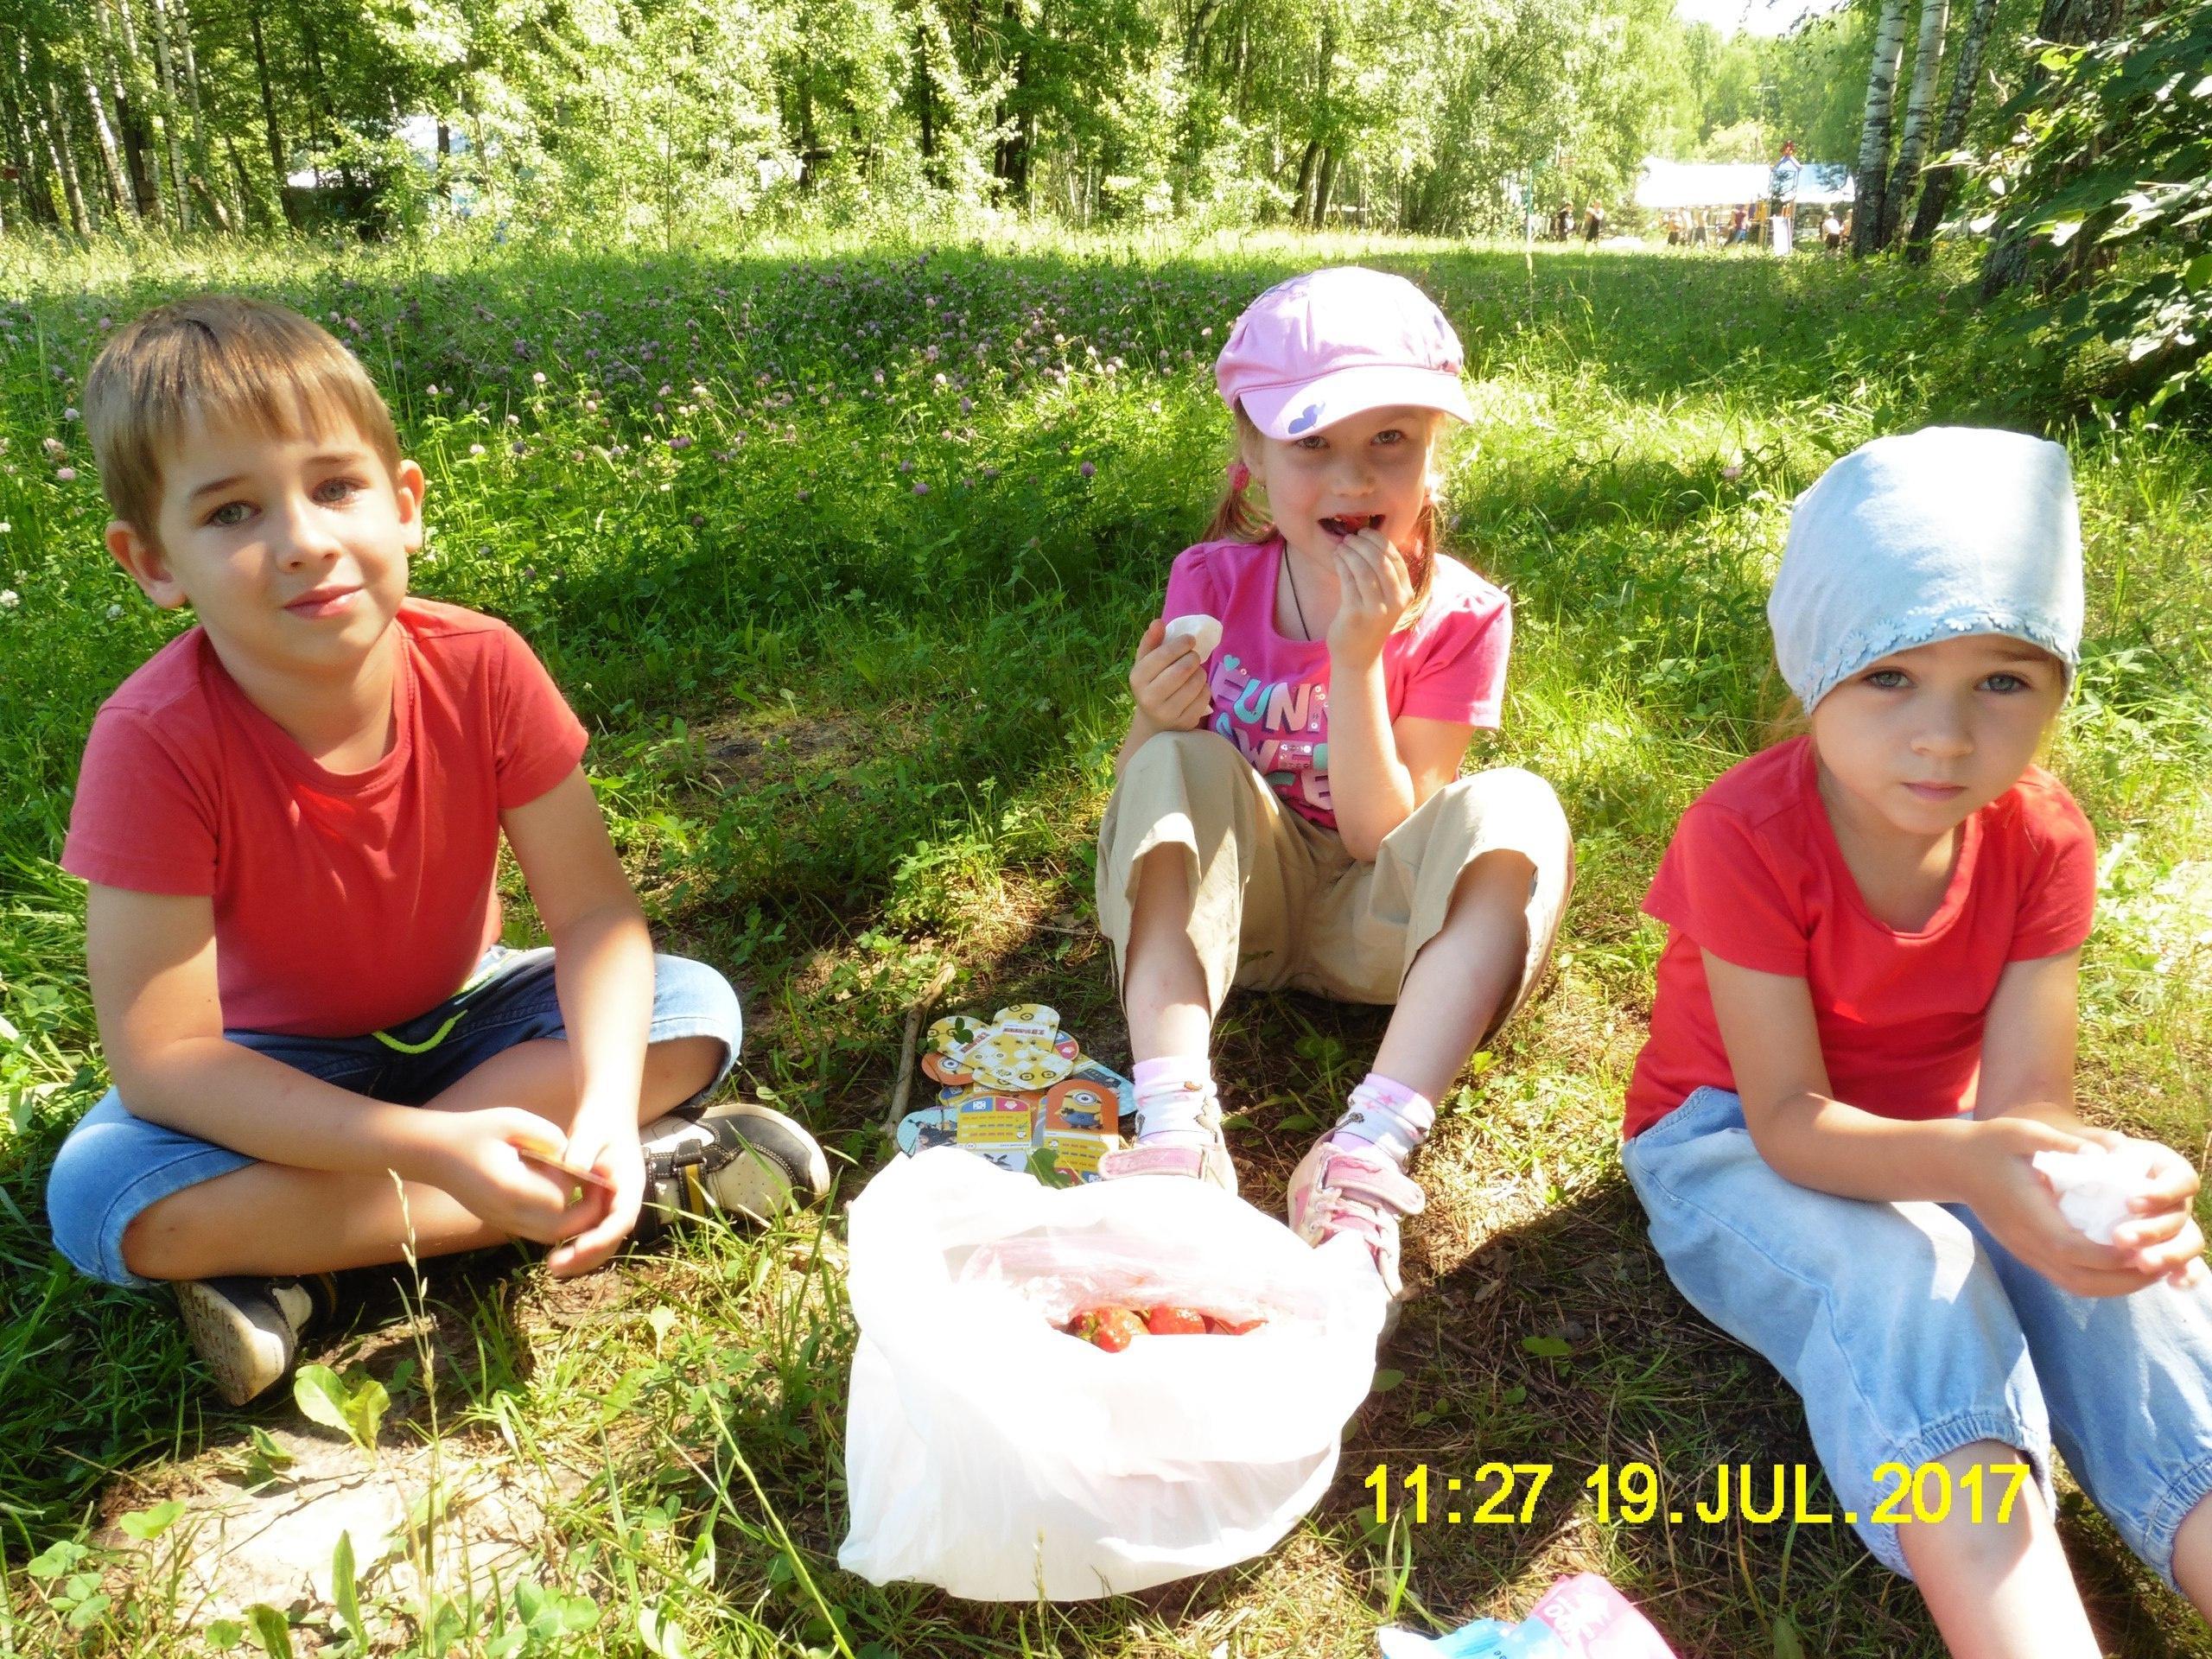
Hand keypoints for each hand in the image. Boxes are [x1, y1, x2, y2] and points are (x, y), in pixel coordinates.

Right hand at [422, 1106, 596, 1244]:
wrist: (433, 1153)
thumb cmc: (473, 1131)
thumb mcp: (512, 1120)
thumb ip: (547, 1136)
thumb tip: (575, 1155)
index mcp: (508, 1186)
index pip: (558, 1199)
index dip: (573, 1183)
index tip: (577, 1163)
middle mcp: (505, 1212)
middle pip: (558, 1229)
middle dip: (583, 1211)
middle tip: (593, 1185)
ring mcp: (501, 1221)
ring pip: (549, 1235)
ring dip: (571, 1219)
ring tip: (581, 1190)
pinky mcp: (500, 1223)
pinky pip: (536, 1231)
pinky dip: (556, 1219)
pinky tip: (559, 1193)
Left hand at [544, 1110, 647, 1277]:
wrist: (605, 1115)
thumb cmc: (600, 1121)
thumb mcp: (591, 1129)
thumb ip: (583, 1149)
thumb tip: (574, 1169)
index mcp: (629, 1184)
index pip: (622, 1218)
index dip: (603, 1237)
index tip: (579, 1247)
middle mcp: (624, 1201)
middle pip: (612, 1238)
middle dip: (588, 1257)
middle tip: (556, 1266)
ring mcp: (612, 1206)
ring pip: (601, 1241)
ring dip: (580, 1257)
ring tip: (552, 1266)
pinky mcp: (598, 1208)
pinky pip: (589, 1233)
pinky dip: (575, 1245)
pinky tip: (553, 1250)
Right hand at [1128, 618, 1211, 733]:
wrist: (1156, 723)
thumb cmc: (1152, 685)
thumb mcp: (1146, 663)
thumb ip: (1151, 641)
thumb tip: (1158, 622)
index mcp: (1138, 678)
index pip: (1162, 655)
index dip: (1180, 644)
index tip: (1190, 640)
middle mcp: (1149, 698)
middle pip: (1181, 670)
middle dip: (1192, 658)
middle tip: (1194, 656)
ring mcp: (1168, 713)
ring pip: (1195, 683)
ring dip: (1200, 672)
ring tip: (1195, 672)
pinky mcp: (1185, 722)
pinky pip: (1204, 697)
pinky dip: (1204, 688)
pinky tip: (1197, 688)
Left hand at [1326, 527, 1413, 665]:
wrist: (1358, 656)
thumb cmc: (1369, 622)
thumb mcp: (1386, 600)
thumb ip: (1385, 576)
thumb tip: (1371, 541)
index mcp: (1406, 594)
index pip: (1395, 559)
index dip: (1379, 541)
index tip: (1365, 532)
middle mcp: (1395, 602)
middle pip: (1380, 561)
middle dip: (1363, 544)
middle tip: (1349, 537)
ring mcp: (1376, 609)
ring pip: (1363, 569)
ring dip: (1350, 552)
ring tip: (1341, 546)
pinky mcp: (1356, 613)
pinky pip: (1348, 580)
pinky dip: (1342, 564)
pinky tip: (1336, 557)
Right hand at [1966, 1117, 2201, 1295]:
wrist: (1952, 1163)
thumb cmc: (1989, 1144)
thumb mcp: (2022, 1132)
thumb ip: (2060, 1143)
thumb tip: (2102, 1155)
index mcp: (2028, 1217)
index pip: (2075, 1250)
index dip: (2113, 1255)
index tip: (2145, 1246)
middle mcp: (2027, 1243)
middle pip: (2080, 1281)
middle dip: (2125, 1280)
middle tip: (2160, 1264)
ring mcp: (2026, 1251)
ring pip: (2076, 1285)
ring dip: (2115, 1285)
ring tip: (2148, 1268)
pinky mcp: (2027, 1252)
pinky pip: (2068, 1278)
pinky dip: (2100, 1279)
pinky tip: (2121, 1263)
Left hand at [2067, 1126, 2206, 1287]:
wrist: (2080, 1171)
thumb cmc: (2082, 1151)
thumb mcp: (2085, 1142)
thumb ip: (2089, 1143)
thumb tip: (2094, 1155)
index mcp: (2166, 1167)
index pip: (2182, 1179)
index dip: (2162, 1193)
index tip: (2130, 1202)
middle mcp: (2176, 1196)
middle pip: (2181, 1216)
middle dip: (2154, 1230)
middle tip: (2121, 1238)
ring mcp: (2175, 1222)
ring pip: (2188, 1242)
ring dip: (2168, 1255)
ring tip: (2142, 1263)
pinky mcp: (2166, 1243)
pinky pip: (2186, 1262)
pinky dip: (2185, 1274)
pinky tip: (2174, 1284)